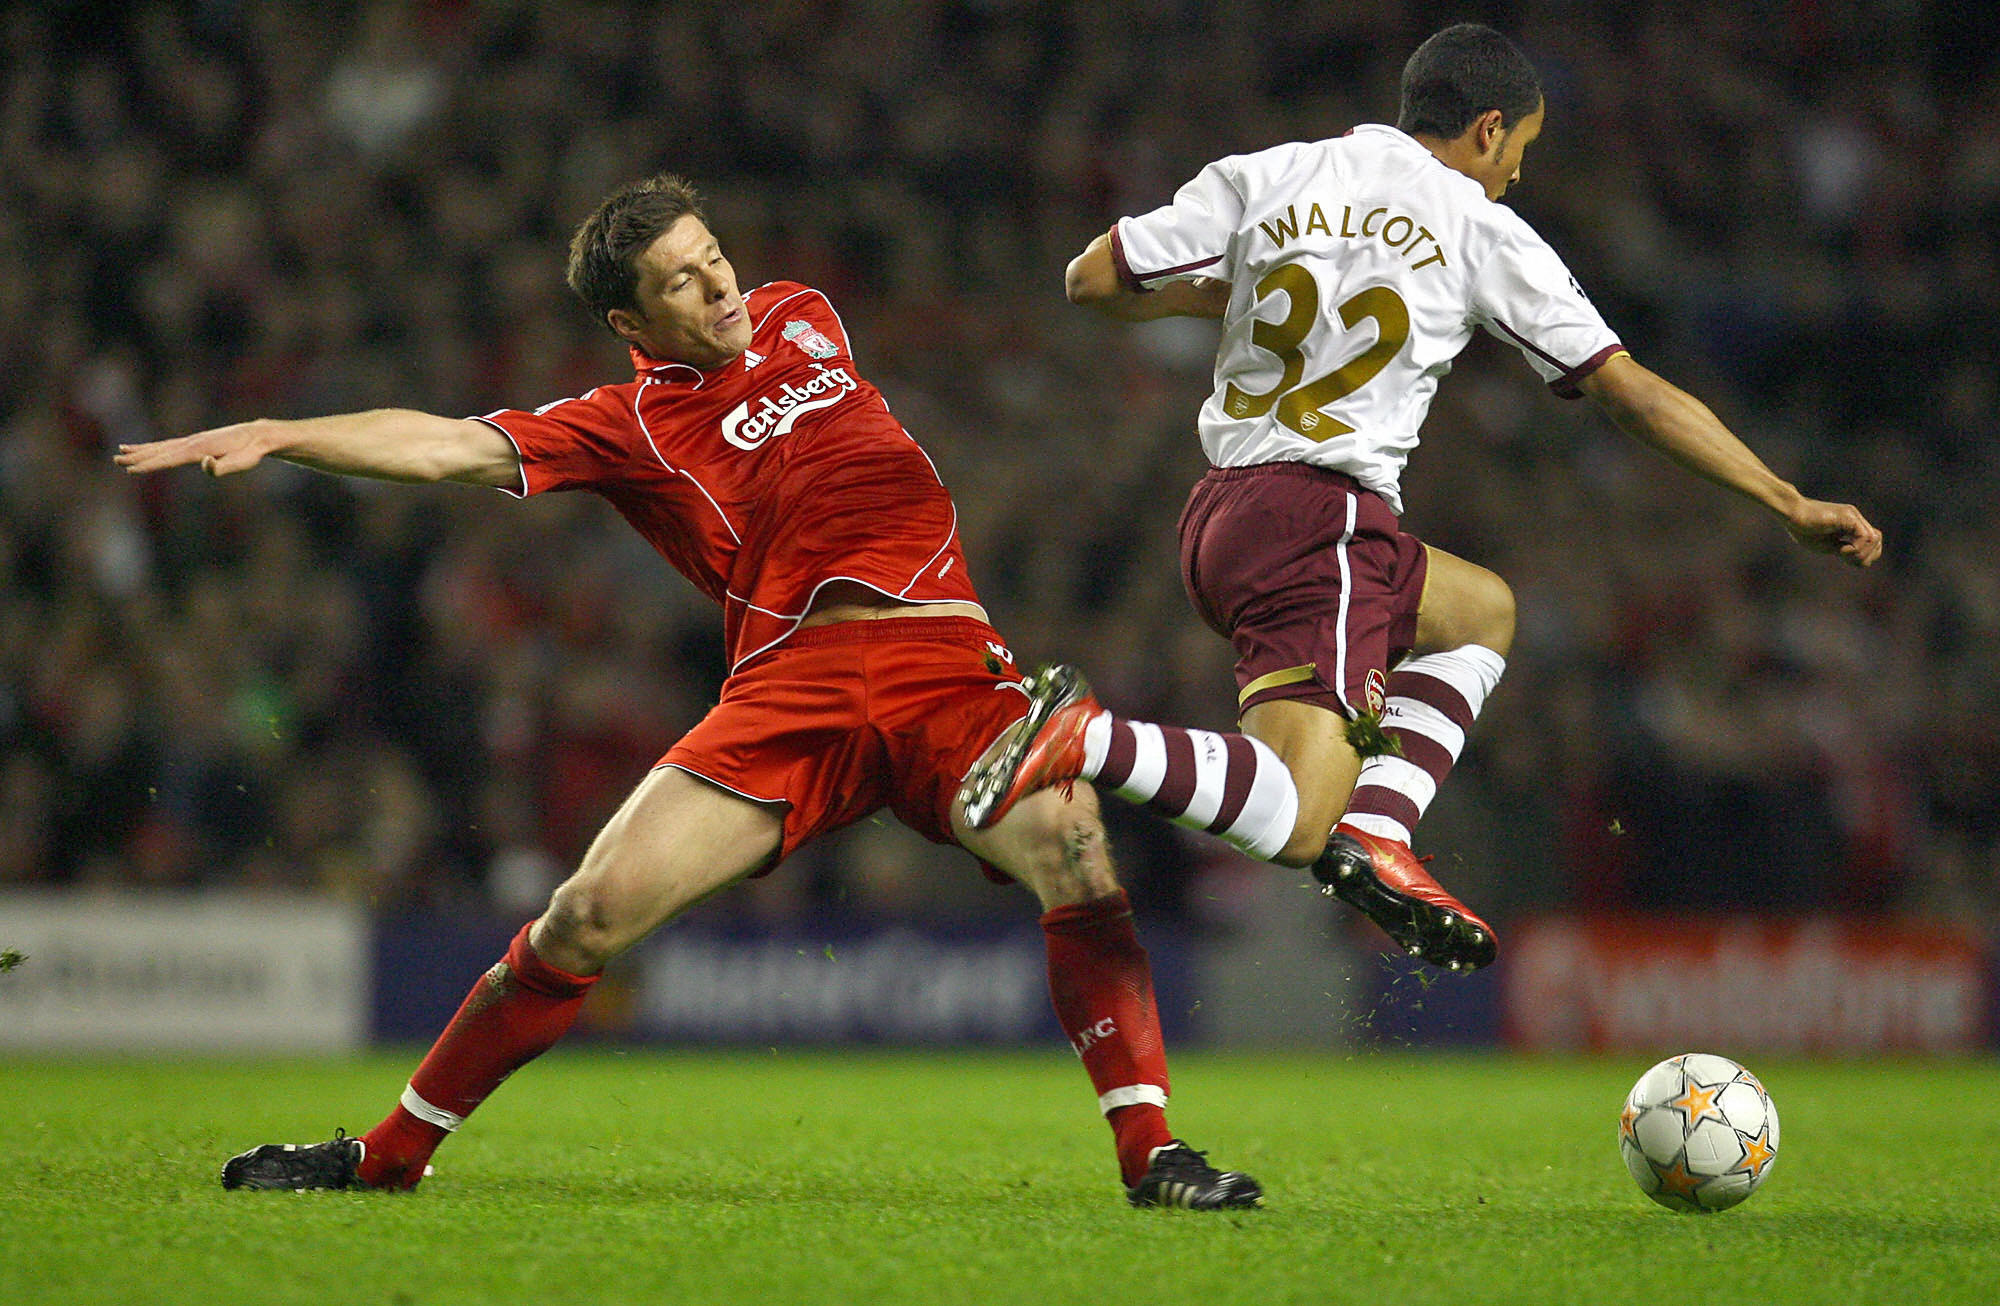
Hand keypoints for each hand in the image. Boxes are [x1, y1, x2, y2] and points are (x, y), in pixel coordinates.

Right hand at [114, 420, 272, 477]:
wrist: (257, 435)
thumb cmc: (251, 452)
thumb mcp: (243, 462)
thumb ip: (223, 466)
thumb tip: (205, 463)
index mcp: (199, 449)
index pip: (169, 459)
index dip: (150, 465)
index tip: (131, 470)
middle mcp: (192, 442)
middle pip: (159, 451)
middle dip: (138, 457)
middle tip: (116, 461)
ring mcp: (192, 440)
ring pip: (161, 446)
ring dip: (141, 450)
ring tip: (121, 452)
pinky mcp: (195, 441)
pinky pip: (169, 445)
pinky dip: (154, 447)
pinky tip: (145, 449)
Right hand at [1785, 497, 1882, 567]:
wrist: (1792, 514)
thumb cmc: (1802, 529)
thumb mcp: (1827, 545)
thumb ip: (1843, 550)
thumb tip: (1862, 560)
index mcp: (1850, 525)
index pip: (1872, 542)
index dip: (1864, 555)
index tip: (1845, 558)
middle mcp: (1856, 519)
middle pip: (1877, 541)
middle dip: (1865, 556)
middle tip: (1845, 557)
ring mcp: (1853, 516)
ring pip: (1874, 540)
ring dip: (1861, 554)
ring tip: (1842, 554)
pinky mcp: (1849, 517)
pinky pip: (1866, 537)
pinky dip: (1856, 549)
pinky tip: (1841, 550)